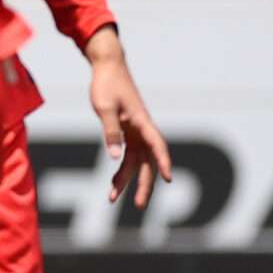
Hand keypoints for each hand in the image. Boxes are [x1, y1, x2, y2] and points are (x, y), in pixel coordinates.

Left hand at [85, 30, 172, 209]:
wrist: (107, 67)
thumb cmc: (106, 84)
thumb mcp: (104, 107)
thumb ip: (111, 131)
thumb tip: (116, 157)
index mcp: (142, 122)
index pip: (158, 145)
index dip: (164, 162)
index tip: (168, 178)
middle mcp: (143, 129)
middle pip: (148, 161)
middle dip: (144, 184)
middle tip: (140, 206)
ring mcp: (136, 131)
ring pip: (136, 161)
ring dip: (127, 180)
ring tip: (113, 199)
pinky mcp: (128, 131)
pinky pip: (128, 154)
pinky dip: (121, 168)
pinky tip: (113, 183)